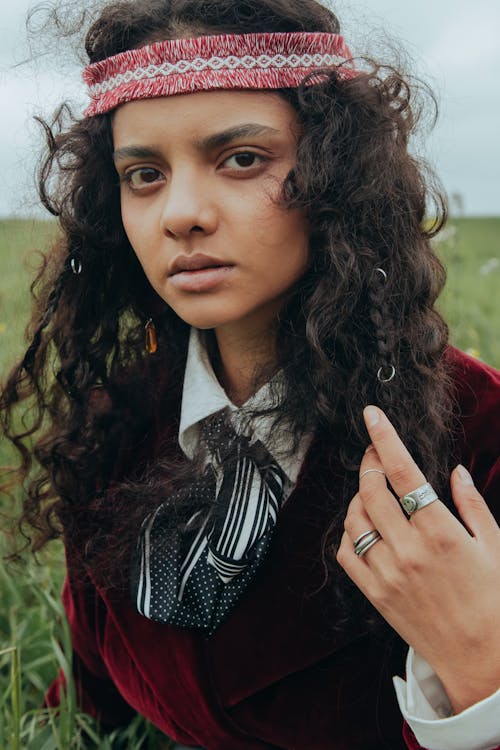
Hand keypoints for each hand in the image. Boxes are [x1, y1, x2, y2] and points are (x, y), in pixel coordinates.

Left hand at [337, 405, 499, 713]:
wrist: (481, 661)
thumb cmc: (494, 601)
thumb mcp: (494, 546)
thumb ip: (472, 504)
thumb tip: (456, 471)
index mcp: (441, 533)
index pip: (404, 473)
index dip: (384, 438)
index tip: (372, 416)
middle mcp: (408, 550)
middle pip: (371, 490)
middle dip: (368, 462)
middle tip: (374, 452)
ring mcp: (386, 573)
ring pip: (353, 518)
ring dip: (358, 496)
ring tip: (373, 491)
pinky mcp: (374, 593)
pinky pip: (346, 553)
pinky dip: (349, 532)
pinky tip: (364, 527)